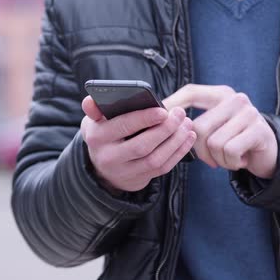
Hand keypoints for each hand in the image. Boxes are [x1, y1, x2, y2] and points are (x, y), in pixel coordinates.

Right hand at [80, 96, 196, 191]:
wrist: (103, 166)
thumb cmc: (104, 133)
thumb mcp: (94, 120)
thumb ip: (94, 109)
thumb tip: (90, 101)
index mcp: (97, 137)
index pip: (122, 126)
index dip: (144, 119)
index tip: (163, 110)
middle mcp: (109, 157)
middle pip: (142, 146)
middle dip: (165, 129)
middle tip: (180, 114)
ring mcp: (126, 171)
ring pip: (155, 159)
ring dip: (175, 141)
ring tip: (187, 124)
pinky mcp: (140, 179)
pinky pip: (163, 168)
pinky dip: (178, 152)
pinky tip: (188, 137)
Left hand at [163, 84, 277, 178]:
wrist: (268, 154)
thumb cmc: (234, 141)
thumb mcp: (215, 127)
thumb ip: (193, 123)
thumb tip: (161, 122)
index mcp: (220, 94)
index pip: (191, 92)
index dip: (173, 104)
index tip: (158, 119)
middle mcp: (235, 99)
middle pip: (198, 127)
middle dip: (200, 151)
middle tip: (212, 158)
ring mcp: (249, 113)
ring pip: (214, 143)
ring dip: (219, 159)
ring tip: (230, 158)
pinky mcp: (259, 130)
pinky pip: (230, 151)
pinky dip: (232, 163)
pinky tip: (240, 160)